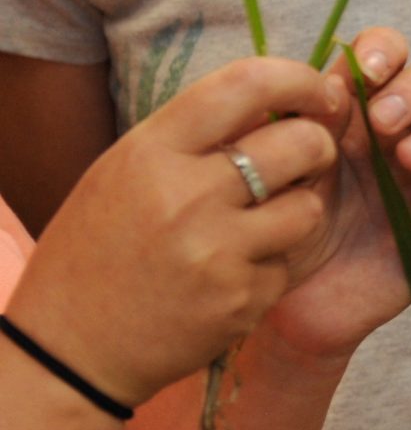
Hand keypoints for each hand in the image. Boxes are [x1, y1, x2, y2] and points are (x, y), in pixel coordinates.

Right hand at [9, 56, 346, 406]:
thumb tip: (282, 100)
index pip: (247, 84)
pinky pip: (288, 265)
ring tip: (256, 225)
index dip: (300, 80)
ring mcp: (216, 252)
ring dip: (297, 211)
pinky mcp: (241, 300)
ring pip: (309, 208)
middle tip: (304, 161)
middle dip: (317, 147)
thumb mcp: (128, 172)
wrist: (71, 348)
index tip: (320, 91)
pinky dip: (270, 267)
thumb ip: (195, 135)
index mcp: (152, 152)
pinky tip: (227, 277)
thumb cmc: (102, 248)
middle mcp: (186, 196)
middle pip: (302, 143)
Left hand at [263, 27, 410, 367]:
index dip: (386, 51)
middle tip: (385, 123)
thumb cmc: (275, 230)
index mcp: (357, 109)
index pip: (389, 53)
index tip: (365, 75)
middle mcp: (404, 131)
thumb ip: (293, 122)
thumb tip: (329, 84)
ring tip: (410, 160)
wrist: (287, 309)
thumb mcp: (273, 169)